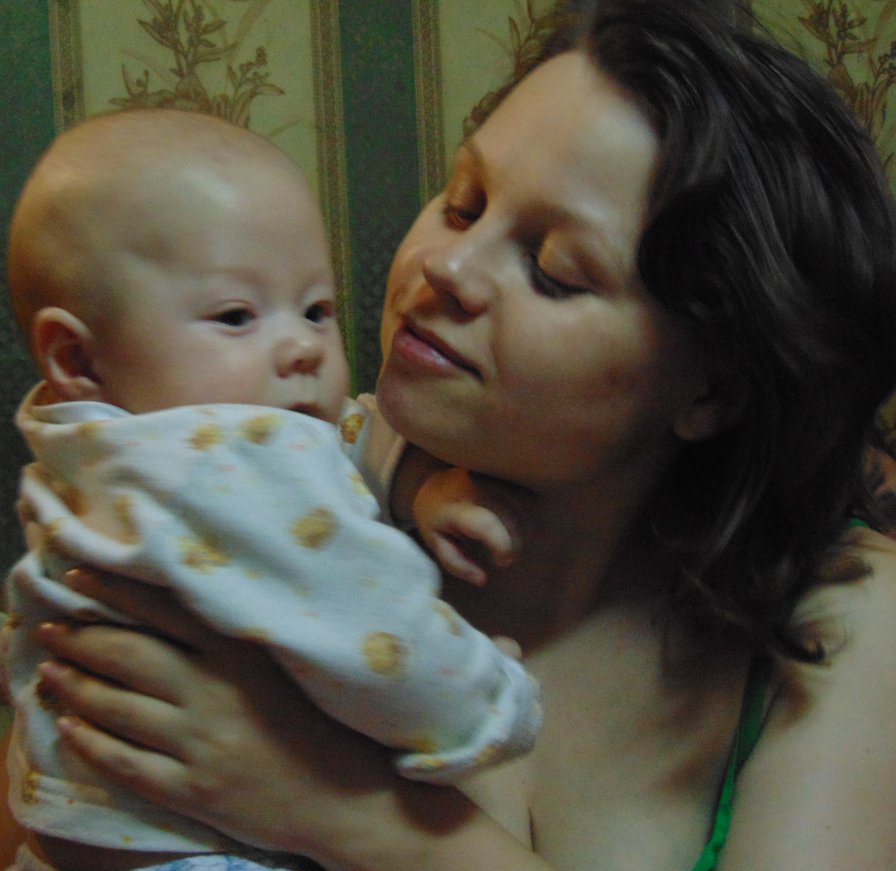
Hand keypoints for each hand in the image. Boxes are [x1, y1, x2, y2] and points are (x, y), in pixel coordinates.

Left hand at [32, 571, 479, 867]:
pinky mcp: (194, 790)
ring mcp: (202, 744)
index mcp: (242, 654)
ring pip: (119, 709)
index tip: (76, 574)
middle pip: (131, 656)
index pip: (164, 609)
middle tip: (48, 625)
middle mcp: (216, 693)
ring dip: (77, 689)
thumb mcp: (288, 664)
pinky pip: (128, 765)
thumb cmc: (321, 720)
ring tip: (50, 674)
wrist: (346, 793)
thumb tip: (194, 600)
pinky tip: (70, 731)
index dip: (115, 590)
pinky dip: (93, 746)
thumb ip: (243, 633)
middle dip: (82, 637)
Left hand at [413, 469, 530, 585]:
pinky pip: (529, 498)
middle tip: (505, 556)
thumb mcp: (436, 543)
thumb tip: (482, 580)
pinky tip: (518, 525)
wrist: (433, 479)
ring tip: (510, 540)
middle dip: (516, 545)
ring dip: (525, 531)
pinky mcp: (505, 474)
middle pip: (513, 520)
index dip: (503, 547)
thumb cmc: (435, 517)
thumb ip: (456, 564)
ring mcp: (494, 477)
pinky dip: (529, 515)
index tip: (501, 561)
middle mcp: (477, 487)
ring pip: (526, 509)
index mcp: (456, 506)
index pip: (488, 525)